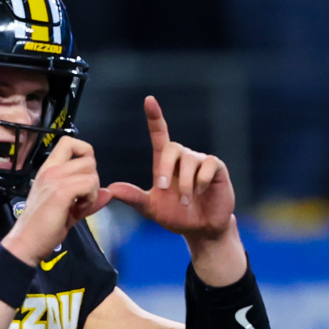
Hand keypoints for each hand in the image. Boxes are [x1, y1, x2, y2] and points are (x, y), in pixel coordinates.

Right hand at [1, 136, 111, 265]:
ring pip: (91, 170)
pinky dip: (90, 199)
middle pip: (88, 156)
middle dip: (93, 177)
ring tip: (79, 206)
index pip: (70, 142)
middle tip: (82, 197)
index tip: (83, 177)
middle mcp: (50, 169)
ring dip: (92, 190)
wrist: (26, 244)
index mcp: (49, 169)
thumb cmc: (42, 228)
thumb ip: (87, 197)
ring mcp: (55, 178)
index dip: (85, 154)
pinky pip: (90, 184)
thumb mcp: (69, 209)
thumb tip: (108, 192)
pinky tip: (78, 211)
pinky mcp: (61, 191)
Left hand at [108, 96, 234, 239]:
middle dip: (166, 168)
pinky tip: (200, 192)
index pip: (160, 134)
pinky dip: (200, 181)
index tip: (149, 100)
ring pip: (190, 160)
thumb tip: (111, 188)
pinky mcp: (216, 167)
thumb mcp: (151, 209)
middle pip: (172, 147)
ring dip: (184, 184)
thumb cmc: (176, 216)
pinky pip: (208, 165)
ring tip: (185, 200)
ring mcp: (200, 161)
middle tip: (162, 188)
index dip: (155, 117)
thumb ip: (133, 197)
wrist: (201, 228)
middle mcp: (182, 157)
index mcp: (165, 163)